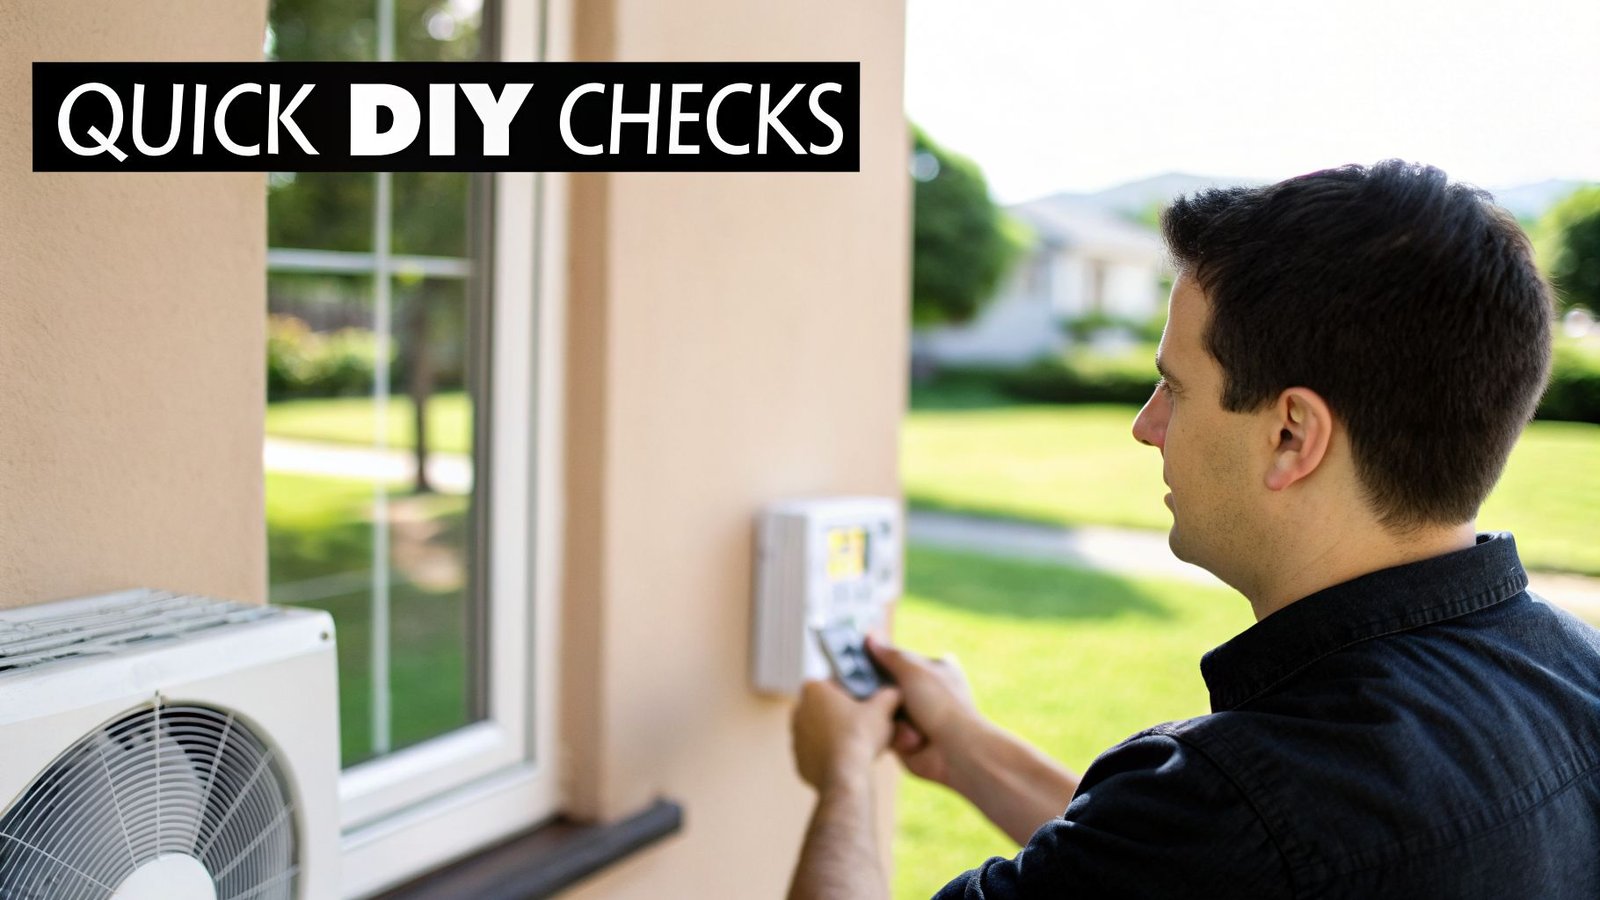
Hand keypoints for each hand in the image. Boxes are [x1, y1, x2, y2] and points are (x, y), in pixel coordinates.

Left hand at [791, 679, 901, 791]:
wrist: (845, 775)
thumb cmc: (860, 735)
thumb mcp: (882, 710)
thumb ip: (888, 695)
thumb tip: (894, 692)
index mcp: (814, 690)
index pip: (833, 683)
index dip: (850, 692)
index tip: (864, 702)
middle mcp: (799, 710)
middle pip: (825, 708)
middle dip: (842, 714)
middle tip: (863, 724)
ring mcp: (796, 737)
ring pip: (820, 732)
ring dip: (835, 735)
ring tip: (857, 744)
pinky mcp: (799, 760)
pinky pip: (817, 754)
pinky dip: (829, 756)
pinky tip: (847, 761)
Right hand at [865, 637, 980, 786]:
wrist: (955, 751)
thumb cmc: (939, 704)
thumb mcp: (912, 671)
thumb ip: (889, 655)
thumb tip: (870, 636)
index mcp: (934, 669)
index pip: (902, 659)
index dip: (882, 658)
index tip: (860, 657)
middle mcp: (927, 692)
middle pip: (889, 685)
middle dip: (879, 690)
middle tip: (861, 688)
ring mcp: (918, 716)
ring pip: (885, 709)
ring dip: (888, 715)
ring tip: (896, 718)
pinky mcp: (909, 738)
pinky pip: (888, 731)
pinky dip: (894, 734)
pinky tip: (905, 736)